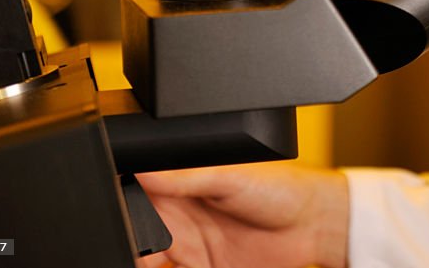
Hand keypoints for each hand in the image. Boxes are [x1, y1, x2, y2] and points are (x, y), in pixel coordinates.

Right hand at [134, 162, 348, 267]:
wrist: (315, 225)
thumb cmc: (279, 187)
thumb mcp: (229, 178)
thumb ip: (185, 177)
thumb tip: (145, 169)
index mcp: (180, 186)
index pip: (136, 198)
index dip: (120, 211)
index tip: (114, 222)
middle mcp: (180, 218)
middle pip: (136, 237)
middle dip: (128, 247)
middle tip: (133, 253)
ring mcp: (190, 248)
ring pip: (150, 263)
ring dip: (145, 264)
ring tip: (151, 264)